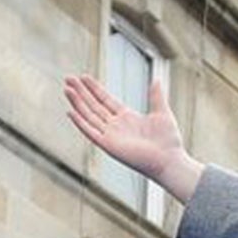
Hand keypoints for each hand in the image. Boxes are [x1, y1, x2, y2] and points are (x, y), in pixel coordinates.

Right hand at [63, 74, 202, 202]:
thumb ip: (156, 97)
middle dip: (81, 92)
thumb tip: (157, 80)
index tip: (83, 77)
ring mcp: (111, 136)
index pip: (105, 100)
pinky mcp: (109, 145)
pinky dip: (80, 123)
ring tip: (67, 89)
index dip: (94, 88)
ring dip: (77, 103)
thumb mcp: (162, 113)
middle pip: (93, 106)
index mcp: (127, 118)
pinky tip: (70, 111)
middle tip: (68, 78)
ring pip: (89, 116)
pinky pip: (91, 132)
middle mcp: (116, 126)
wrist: (170, 160)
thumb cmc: (169, 141)